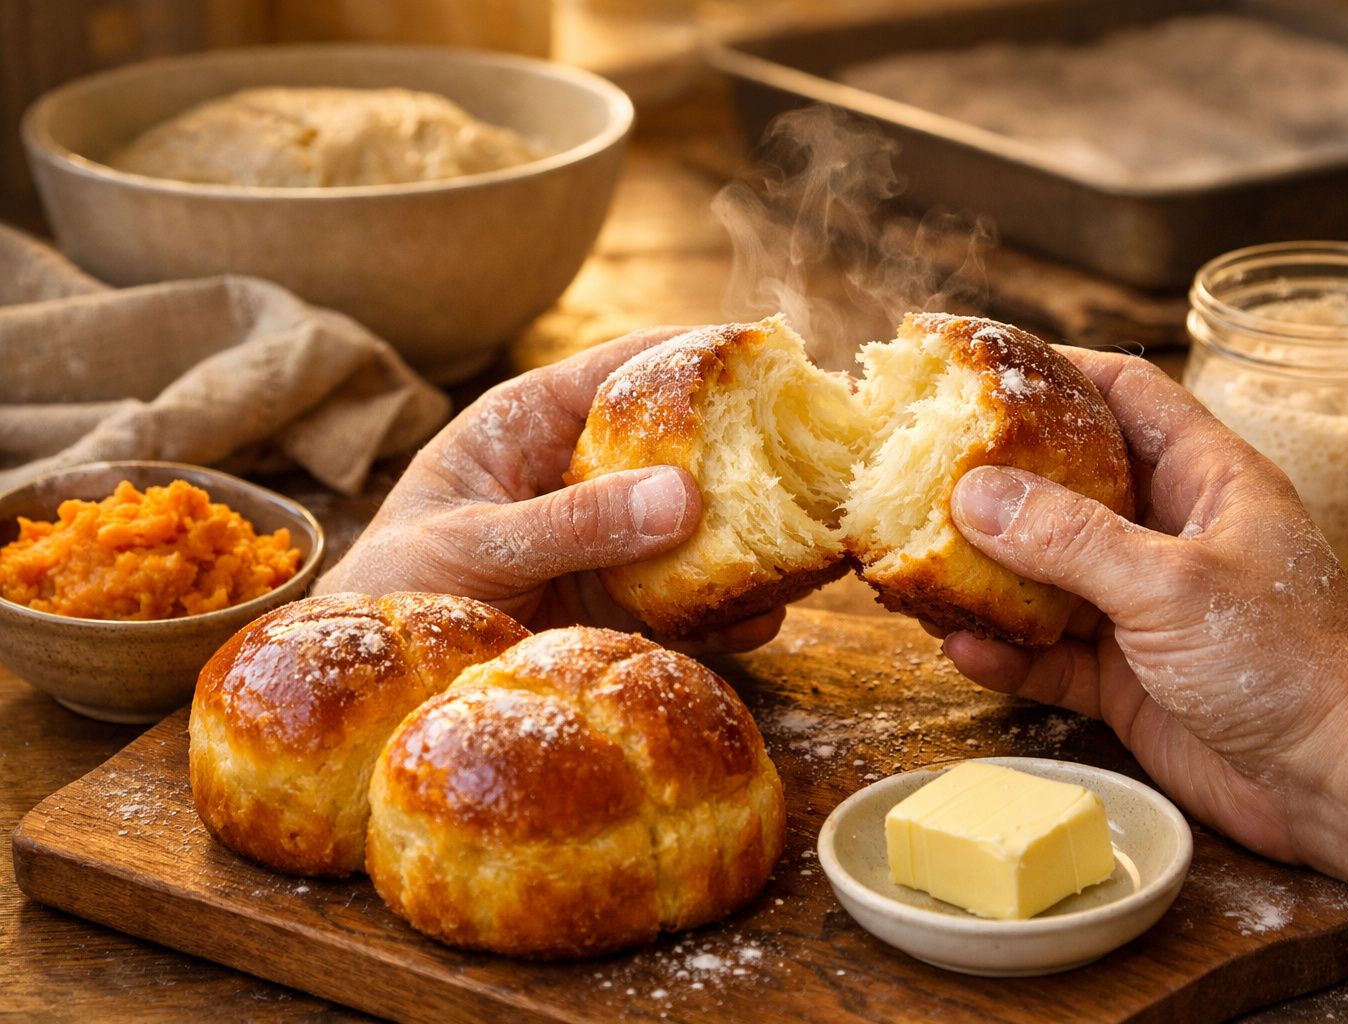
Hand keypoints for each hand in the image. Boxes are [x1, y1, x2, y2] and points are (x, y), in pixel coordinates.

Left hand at [315, 328, 783, 652]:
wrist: (381, 688)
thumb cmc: (397, 587)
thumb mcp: (474, 545)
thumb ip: (571, 522)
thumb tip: (681, 496)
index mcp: (535, 421)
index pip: (629, 366)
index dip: (700, 353)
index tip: (769, 353)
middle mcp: (582, 470)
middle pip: (681, 443)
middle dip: (746, 448)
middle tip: (818, 452)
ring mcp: (608, 537)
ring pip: (697, 520)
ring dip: (750, 533)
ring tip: (807, 545)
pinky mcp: (620, 602)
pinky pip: (687, 596)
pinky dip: (728, 606)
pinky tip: (763, 615)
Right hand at [943, 349, 1347, 861]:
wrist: (1336, 783)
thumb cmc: (1285, 662)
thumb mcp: (1170, 584)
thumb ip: (1070, 538)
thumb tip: (974, 493)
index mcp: (1204, 480)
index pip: (1124, 394)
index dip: (1055, 368)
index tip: (976, 362)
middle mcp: (1169, 534)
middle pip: (1068, 484)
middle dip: (996, 479)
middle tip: (919, 467)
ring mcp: (1143, 607)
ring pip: (1046, 574)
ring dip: (987, 575)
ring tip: (918, 566)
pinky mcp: (1124, 676)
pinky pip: (1048, 653)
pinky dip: (1007, 652)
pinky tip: (961, 649)